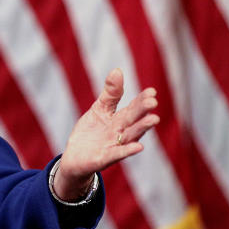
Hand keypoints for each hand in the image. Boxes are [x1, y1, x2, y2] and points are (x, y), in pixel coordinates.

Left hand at [55, 68, 158, 200]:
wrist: (75, 157)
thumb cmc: (91, 132)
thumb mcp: (99, 109)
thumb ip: (110, 93)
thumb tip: (118, 70)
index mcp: (120, 119)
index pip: (133, 108)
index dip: (141, 100)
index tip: (151, 91)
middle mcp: (121, 132)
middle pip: (133, 120)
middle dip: (143, 111)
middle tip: (153, 102)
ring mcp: (115, 145)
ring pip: (131, 136)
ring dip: (141, 128)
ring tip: (153, 119)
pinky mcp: (105, 158)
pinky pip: (118, 154)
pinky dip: (127, 150)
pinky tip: (138, 147)